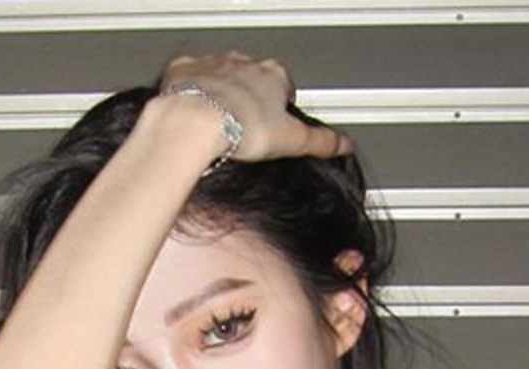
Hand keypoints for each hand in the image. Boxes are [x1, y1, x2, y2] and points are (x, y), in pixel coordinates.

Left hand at [157, 50, 352, 164]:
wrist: (194, 122)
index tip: (276, 122)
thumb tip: (344, 145)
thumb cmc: (241, 128)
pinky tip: (191, 110)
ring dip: (220, 91)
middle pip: (251, 77)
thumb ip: (320, 142)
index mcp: (272, 75)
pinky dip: (190, 89)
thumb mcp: (291, 141)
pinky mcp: (184, 71)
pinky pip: (188, 75)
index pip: (284, 85)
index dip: (281, 105)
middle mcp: (243, 63)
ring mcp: (212, 64)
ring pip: (219, 73)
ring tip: (217, 121)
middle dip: (250, 96)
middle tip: (245, 126)